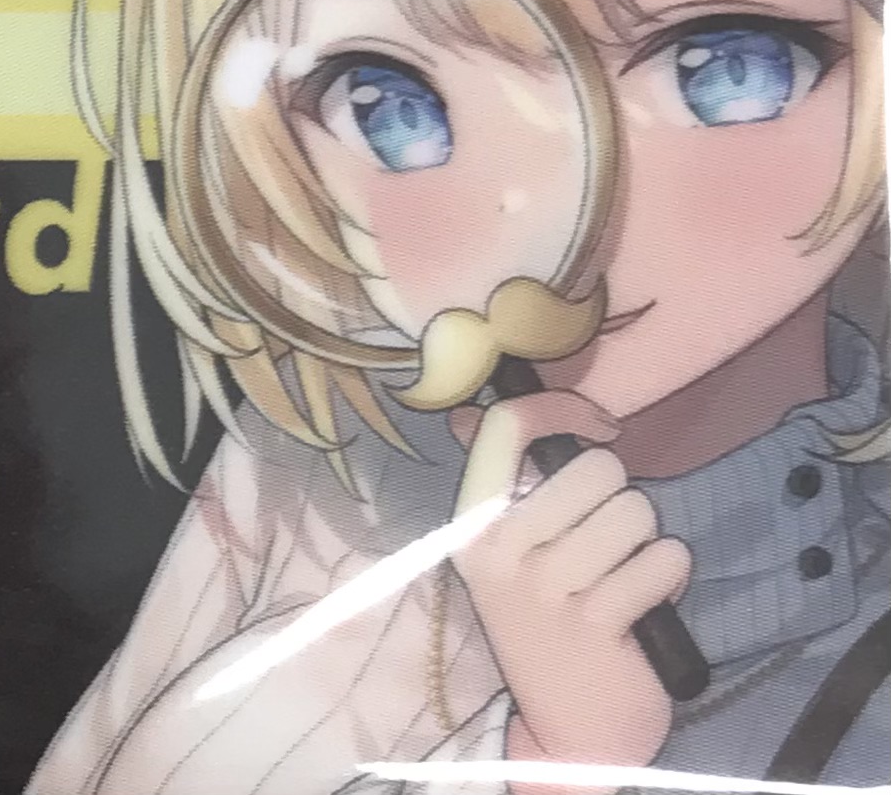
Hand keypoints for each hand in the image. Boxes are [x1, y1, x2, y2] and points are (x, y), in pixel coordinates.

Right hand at [449, 391, 693, 793]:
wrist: (570, 732)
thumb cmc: (546, 628)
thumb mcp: (510, 557)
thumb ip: (502, 486)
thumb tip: (470, 415)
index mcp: (472, 527)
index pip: (504, 428)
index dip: (561, 408)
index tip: (604, 428)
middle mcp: (498, 552)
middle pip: (593, 469)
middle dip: (622, 498)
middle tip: (609, 543)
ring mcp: (544, 590)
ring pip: (636, 513)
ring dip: (649, 542)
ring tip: (626, 578)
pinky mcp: (595, 623)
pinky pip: (664, 561)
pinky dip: (670, 577)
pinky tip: (647, 606)